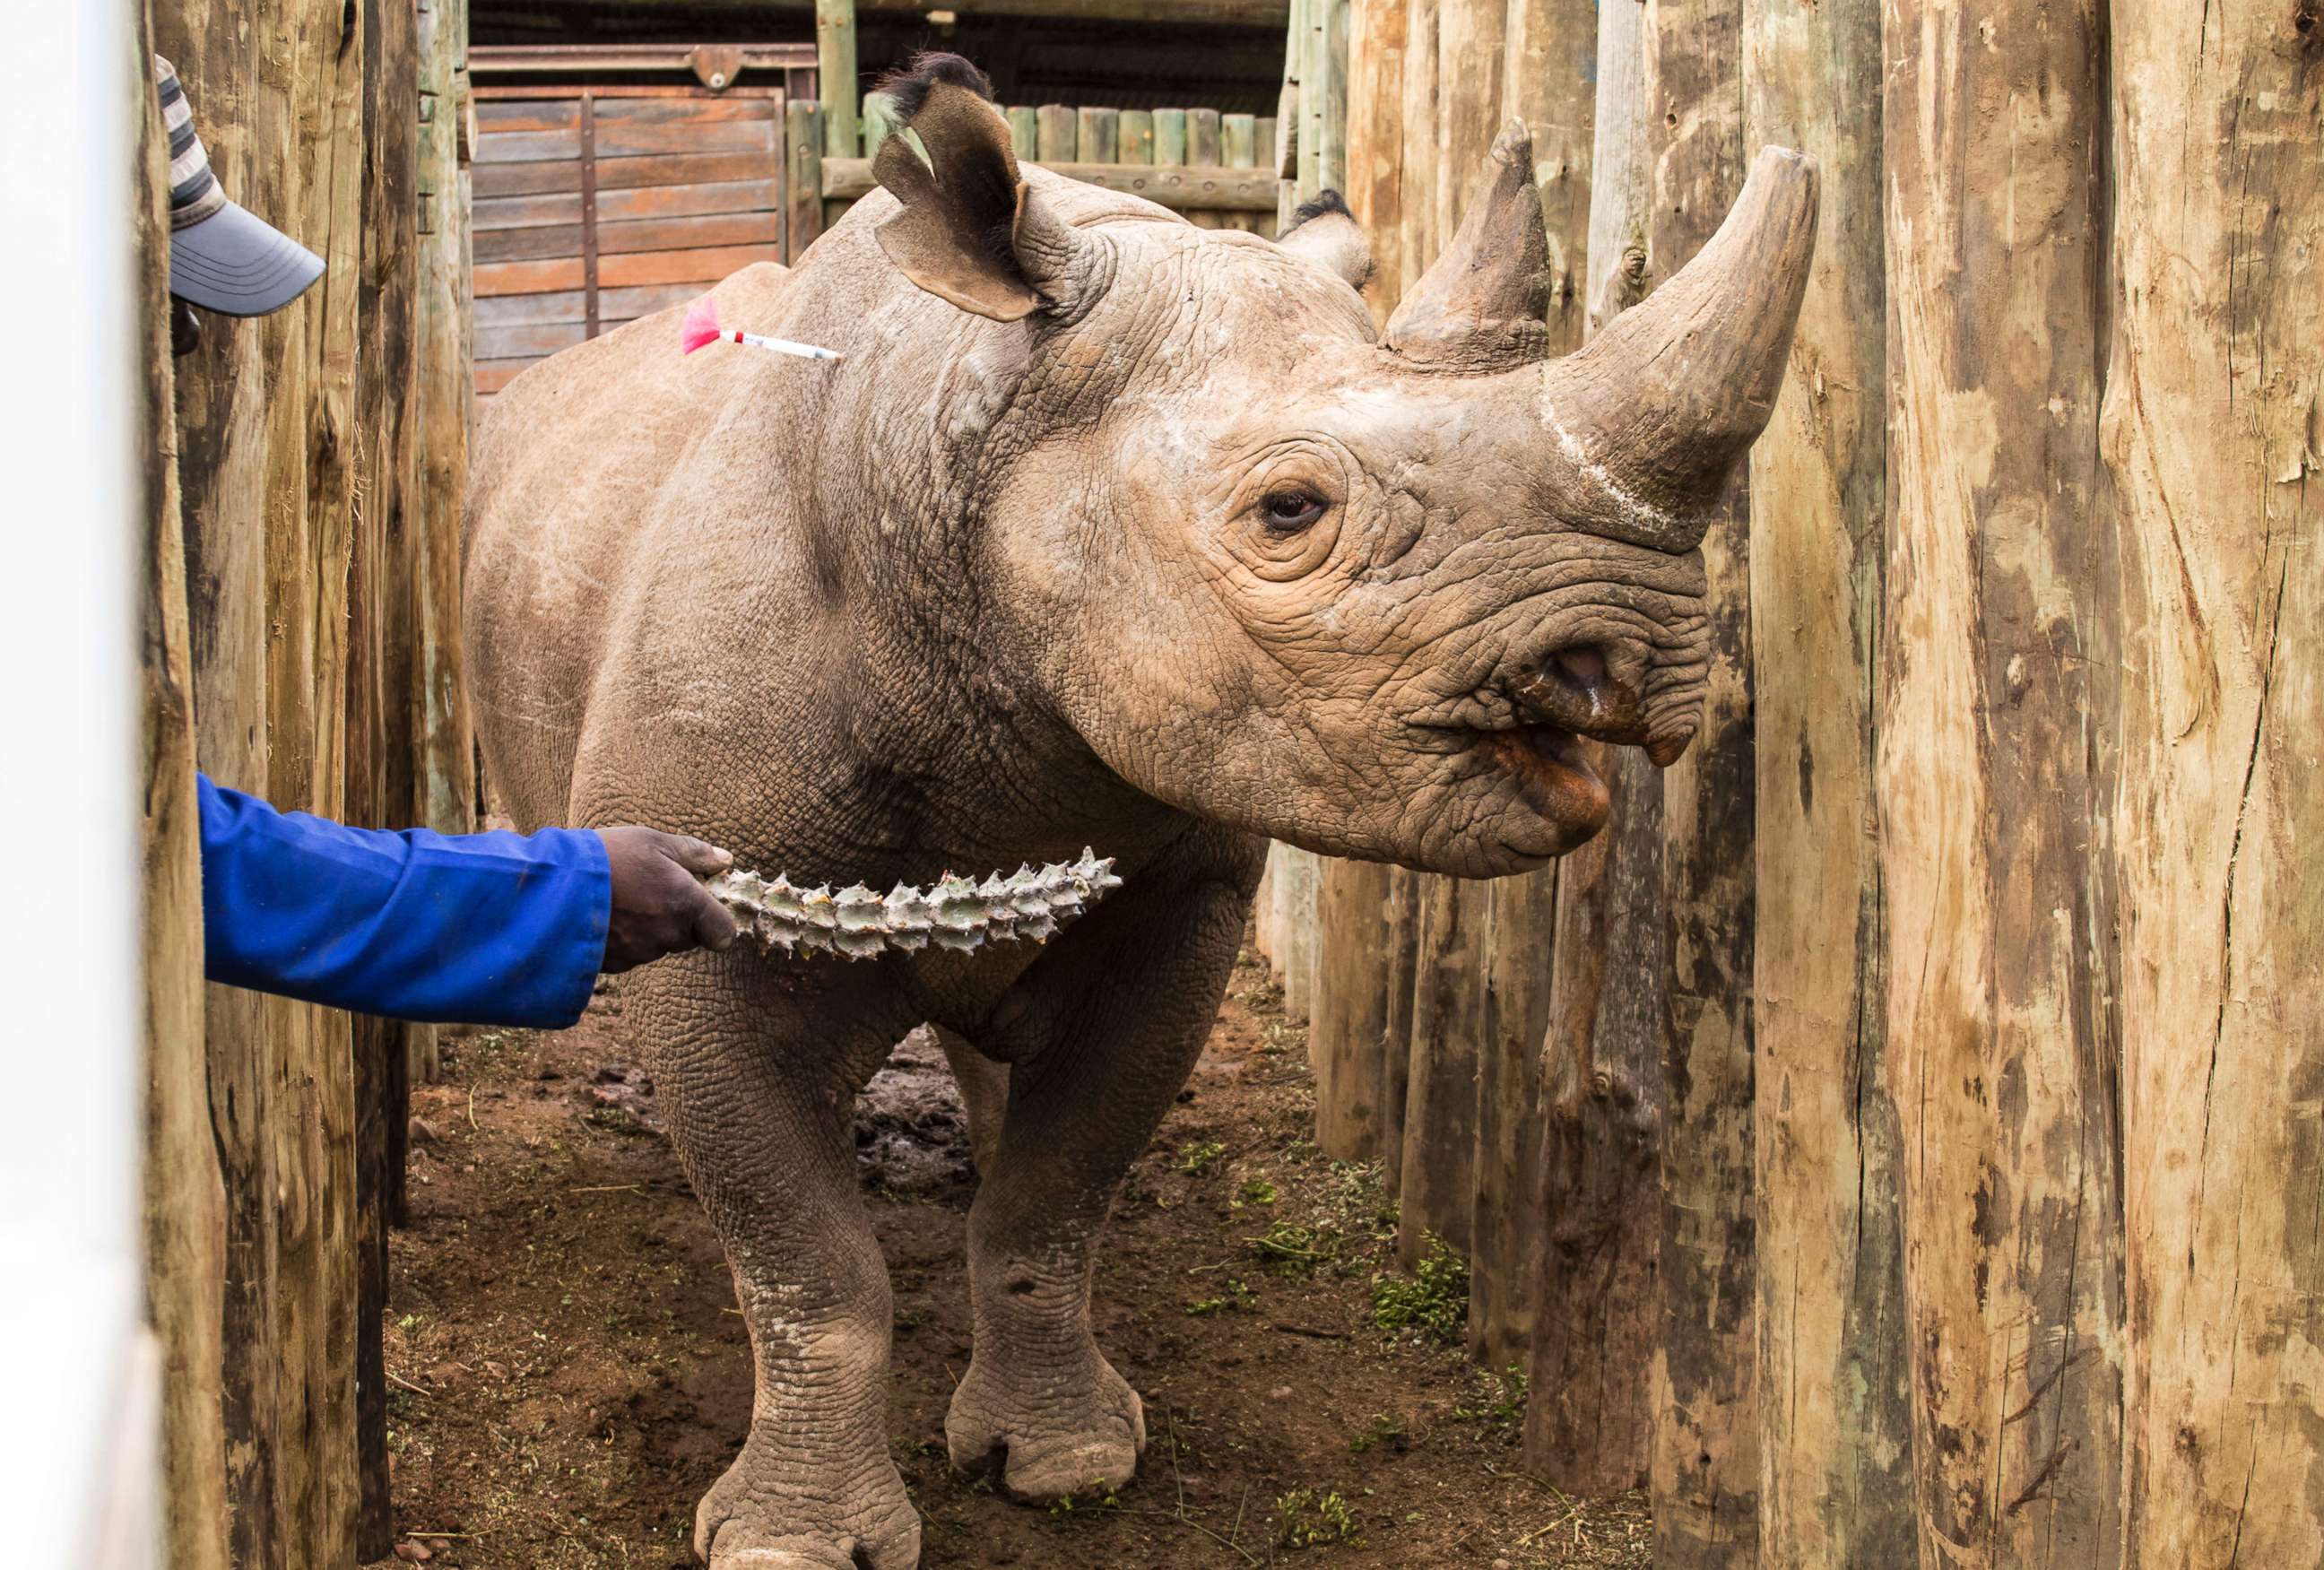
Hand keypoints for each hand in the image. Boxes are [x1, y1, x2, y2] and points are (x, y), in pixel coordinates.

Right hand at [595, 827, 740, 972]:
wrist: (552, 889)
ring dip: (650, 928)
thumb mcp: (653, 841)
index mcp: (686, 904)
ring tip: (622, 899)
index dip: (717, 922)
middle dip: (679, 919)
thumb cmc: (608, 857)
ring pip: (658, 945)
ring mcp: (641, 952)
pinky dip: (625, 939)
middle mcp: (668, 934)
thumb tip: (725, 860)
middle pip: (688, 938)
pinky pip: (631, 954)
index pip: (723, 934)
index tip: (703, 906)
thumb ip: (695, 853)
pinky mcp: (616, 965)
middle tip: (652, 891)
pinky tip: (607, 915)